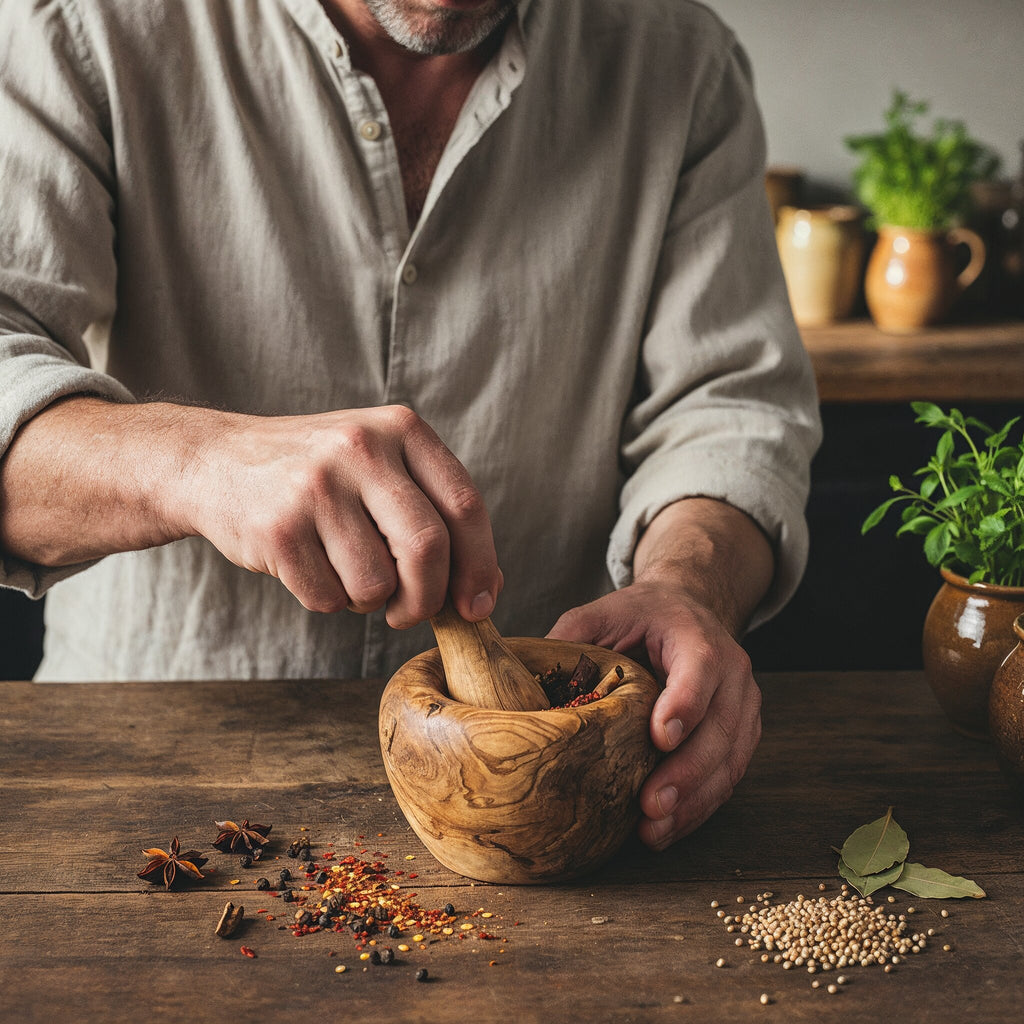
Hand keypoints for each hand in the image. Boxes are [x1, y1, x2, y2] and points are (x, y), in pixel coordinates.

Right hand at [182, 404, 500, 627]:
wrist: (216, 461)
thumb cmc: (318, 476)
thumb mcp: (381, 467)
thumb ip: (434, 514)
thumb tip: (487, 590)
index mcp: (401, 429)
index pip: (465, 506)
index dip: (481, 565)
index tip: (479, 605)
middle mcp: (361, 449)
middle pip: (427, 548)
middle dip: (428, 598)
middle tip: (411, 612)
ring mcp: (316, 487)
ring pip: (376, 585)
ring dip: (369, 602)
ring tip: (346, 572)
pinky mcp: (278, 528)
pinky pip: (328, 599)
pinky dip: (328, 601)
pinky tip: (309, 567)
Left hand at [547, 581, 761, 848]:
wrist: (688, 613)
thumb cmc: (642, 616)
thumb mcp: (604, 612)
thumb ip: (572, 636)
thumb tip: (524, 676)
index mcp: (695, 636)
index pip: (700, 669)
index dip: (684, 705)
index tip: (660, 739)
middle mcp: (731, 672)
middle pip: (720, 727)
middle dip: (687, 771)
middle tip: (650, 804)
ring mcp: (743, 705)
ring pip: (730, 759)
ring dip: (695, 799)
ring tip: (655, 829)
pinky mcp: (742, 734)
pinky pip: (729, 775)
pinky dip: (700, 805)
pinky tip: (669, 827)